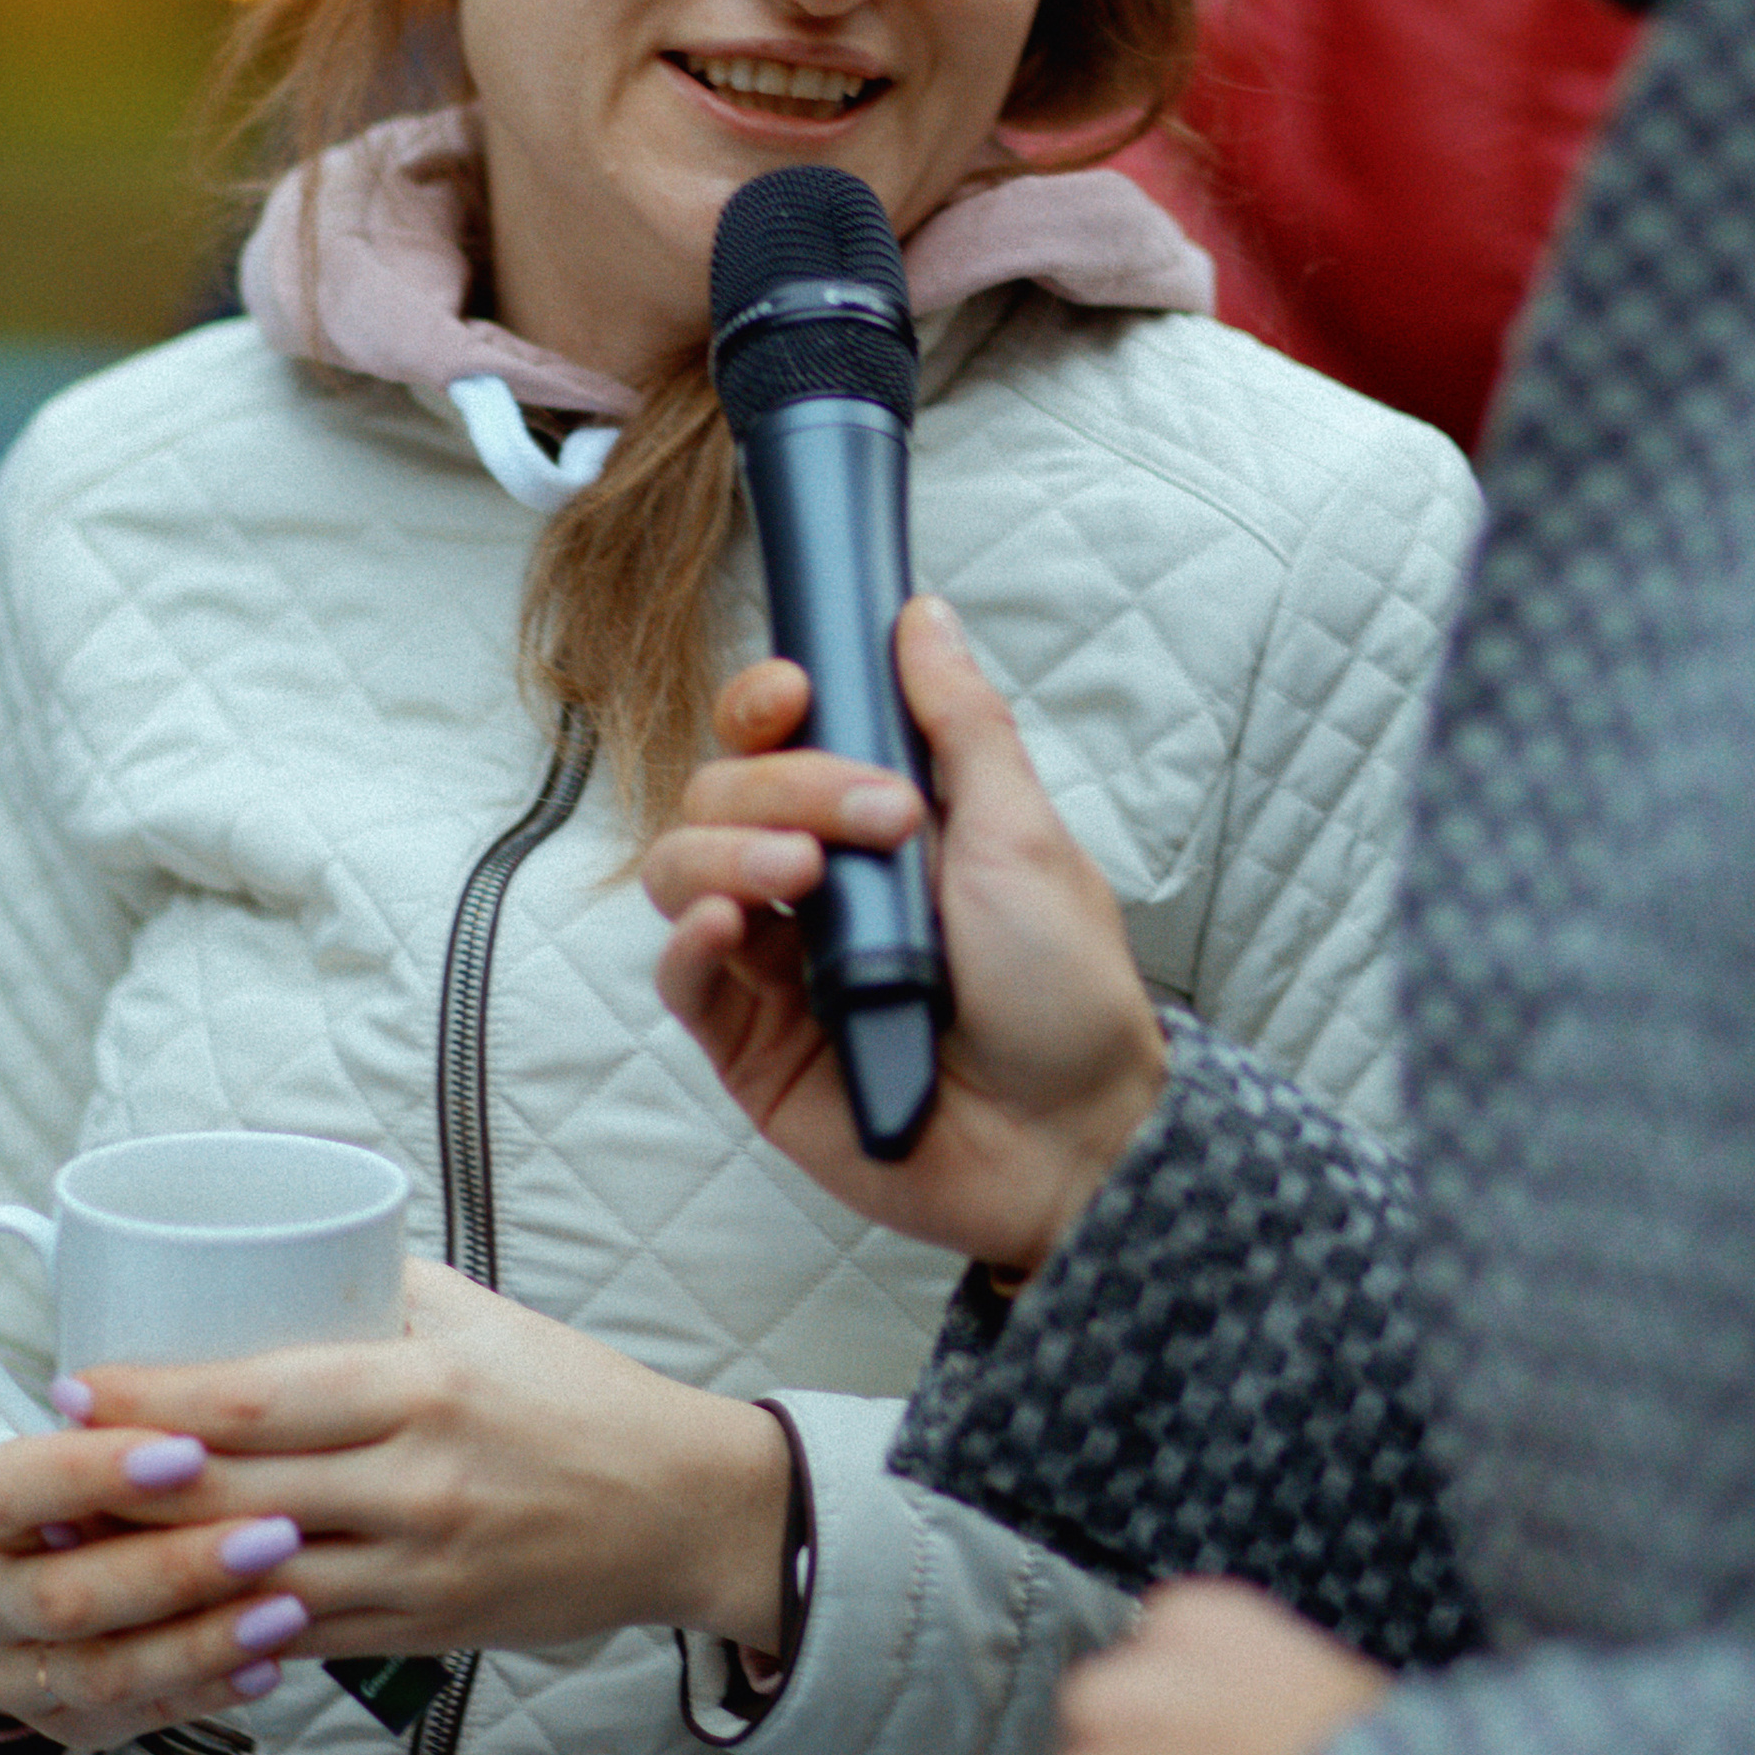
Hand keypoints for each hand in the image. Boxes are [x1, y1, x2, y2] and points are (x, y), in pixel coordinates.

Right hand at [0, 1425, 303, 1752]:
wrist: (9, 1601)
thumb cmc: (68, 1504)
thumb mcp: (75, 1454)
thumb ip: (125, 1436)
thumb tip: (206, 1403)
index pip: (17, 1491)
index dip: (98, 1472)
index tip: (191, 1449)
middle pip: (67, 1596)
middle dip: (176, 1568)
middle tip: (276, 1534)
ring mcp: (17, 1677)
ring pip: (106, 1671)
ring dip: (204, 1641)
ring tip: (289, 1607)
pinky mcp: (72, 1727)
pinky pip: (144, 1717)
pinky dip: (211, 1691)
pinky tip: (272, 1662)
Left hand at [66, 1261, 791, 1666]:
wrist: (685, 1507)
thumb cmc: (580, 1399)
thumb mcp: (486, 1320)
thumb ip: (382, 1290)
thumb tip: (277, 1254)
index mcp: (426, 1387)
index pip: (258, 1397)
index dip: (153, 1399)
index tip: (77, 1384)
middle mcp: (417, 1482)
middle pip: (233, 1491)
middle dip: (123, 1484)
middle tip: (46, 1465)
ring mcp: (420, 1566)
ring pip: (252, 1575)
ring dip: (156, 1566)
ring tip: (78, 1544)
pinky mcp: (428, 1629)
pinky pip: (301, 1637)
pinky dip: (228, 1625)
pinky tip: (168, 1612)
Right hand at [643, 595, 1168, 1274]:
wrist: (1076, 1139)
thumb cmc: (1066, 995)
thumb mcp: (1025, 835)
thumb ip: (962, 724)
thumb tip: (921, 615)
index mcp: (875, 824)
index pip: (775, 736)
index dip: (765, 702)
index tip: (798, 690)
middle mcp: (814, 883)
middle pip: (721, 790)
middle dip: (786, 785)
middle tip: (882, 822)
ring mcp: (774, 964)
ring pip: (679, 868)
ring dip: (729, 850)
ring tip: (807, 878)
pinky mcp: (750, 1046)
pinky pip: (679, 975)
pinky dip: (691, 936)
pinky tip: (732, 925)